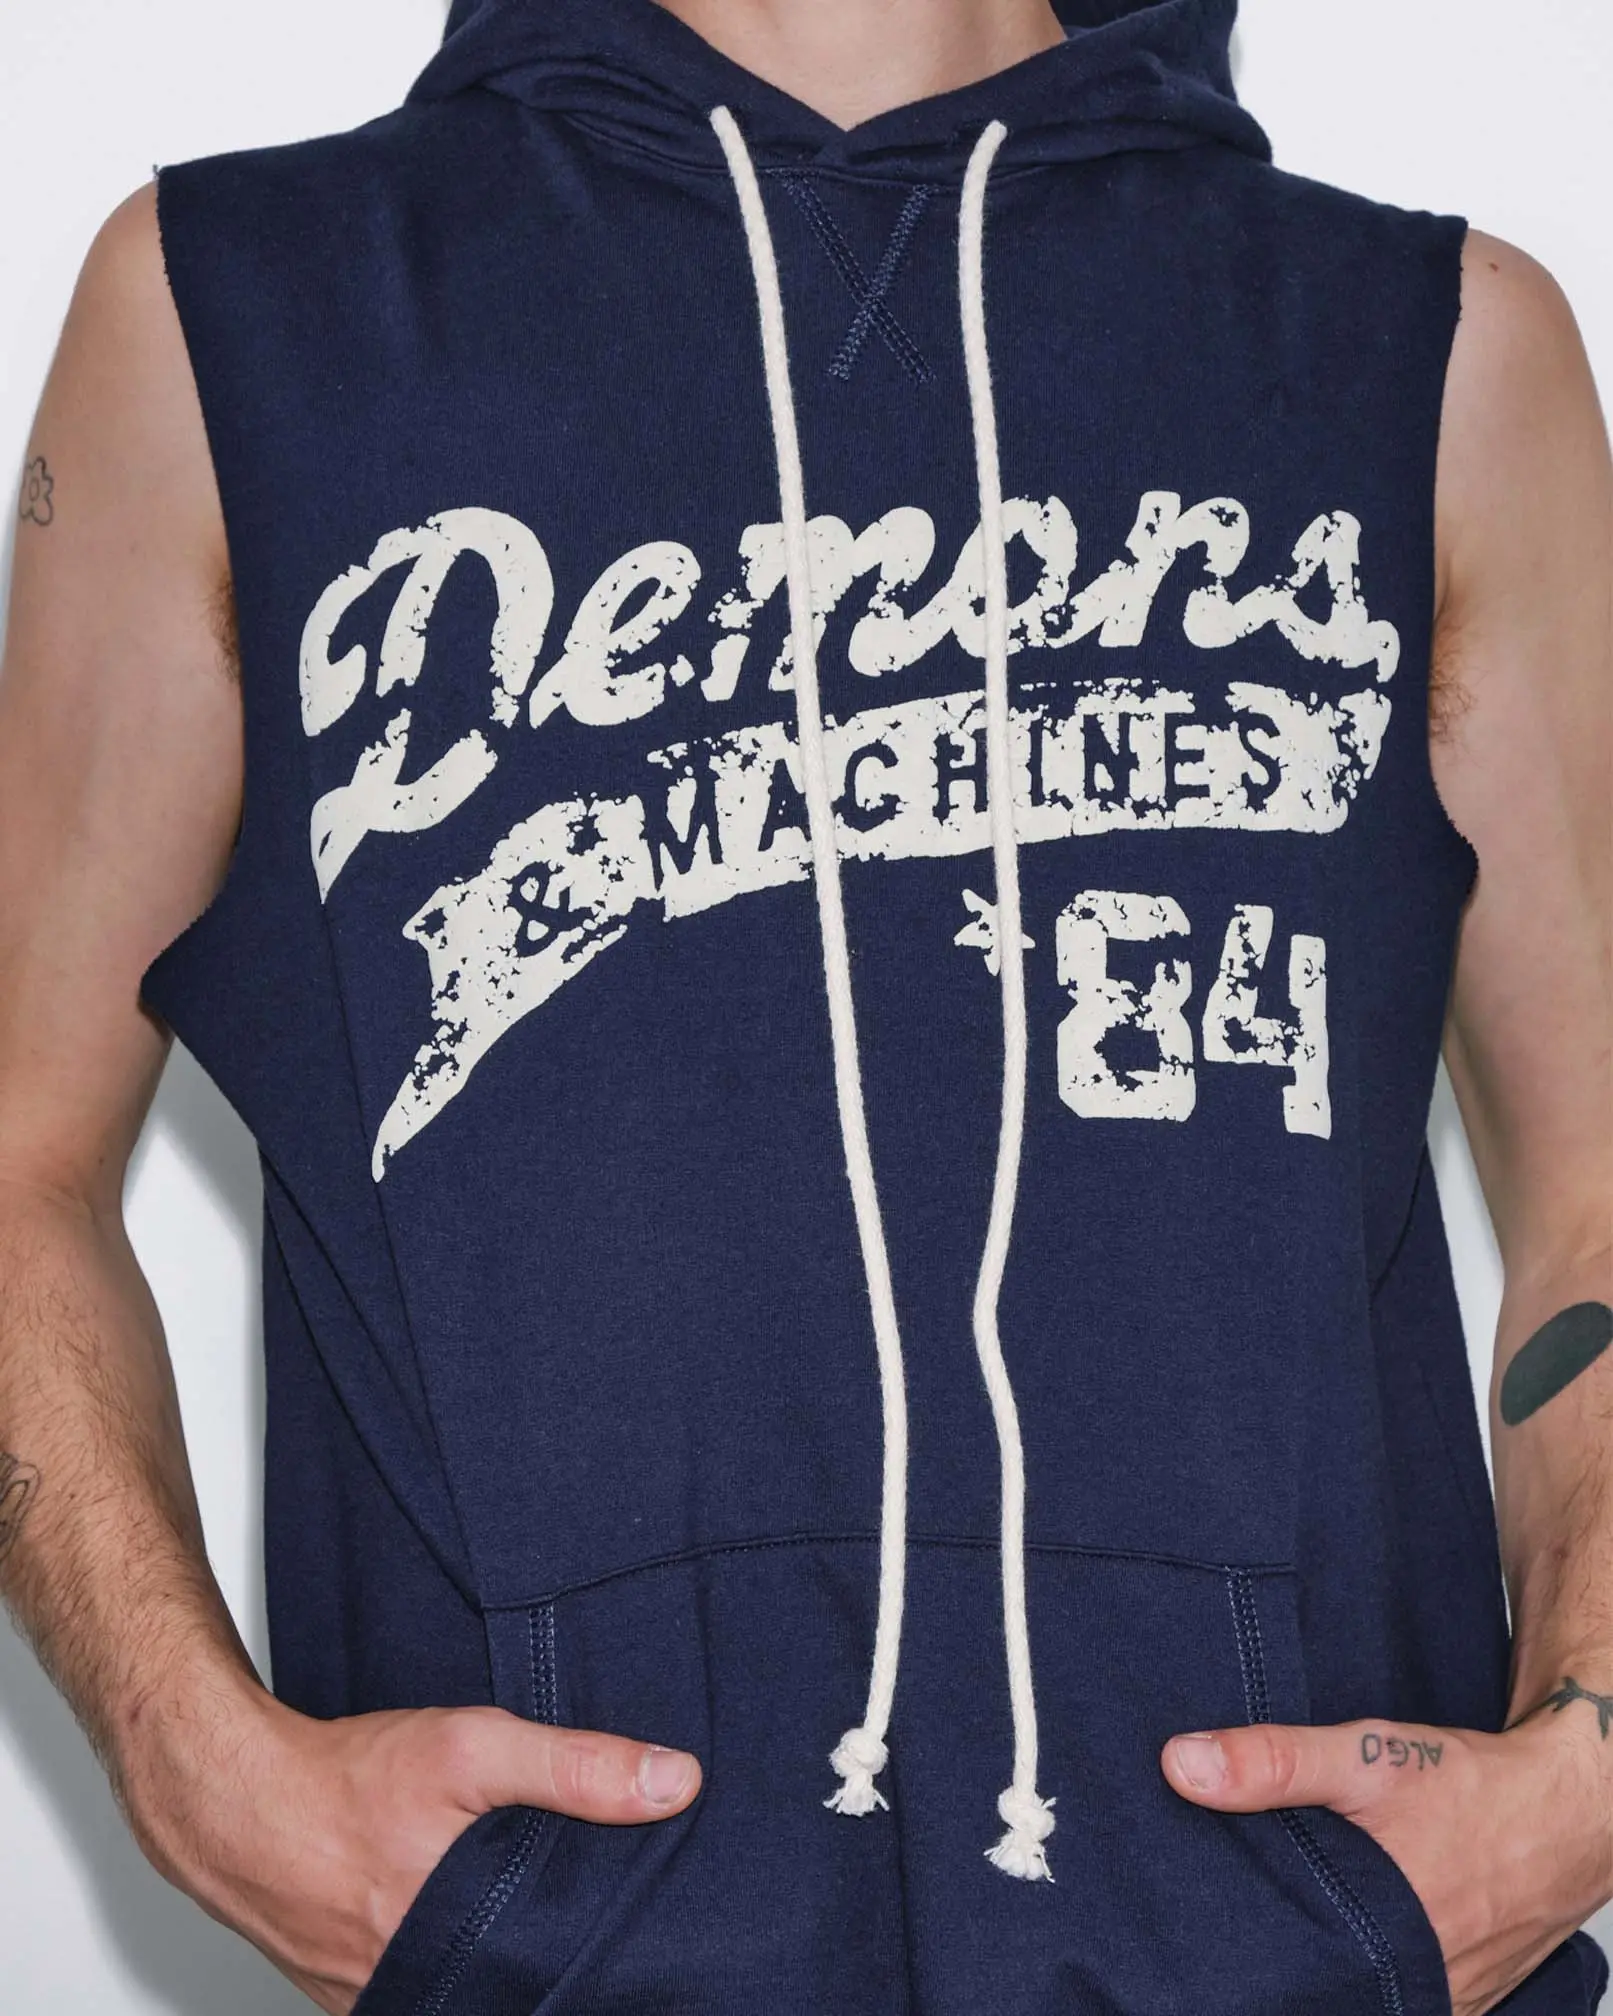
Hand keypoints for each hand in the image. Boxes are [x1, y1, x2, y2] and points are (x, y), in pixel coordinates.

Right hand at [120, 1669, 701, 2014]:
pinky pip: (430, 1984)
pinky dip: (456, 1953)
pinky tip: (467, 1910)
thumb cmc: (348, 1779)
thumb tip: (676, 1782)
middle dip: (555, 1949)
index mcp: (469, 1947)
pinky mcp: (359, 1994)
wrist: (238, 1803)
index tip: (639, 1928)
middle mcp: (427, 1986)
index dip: (603, 1952)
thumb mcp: (474, 1750)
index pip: (567, 1976)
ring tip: (525, 1905)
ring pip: (478, 1986)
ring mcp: (389, 1997)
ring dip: (505, 1952)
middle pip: (525, 1981)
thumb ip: (576, 1767)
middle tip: (584, 1907)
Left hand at [1162, 1704, 1612, 2015]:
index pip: (1294, 1983)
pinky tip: (1348, 1927)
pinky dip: (1372, 1965)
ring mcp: (1449, 1998)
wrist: (1567, 1803)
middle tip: (1247, 1921)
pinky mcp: (1464, 1992)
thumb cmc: (1476, 1786)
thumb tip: (1181, 1766)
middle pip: (1326, 1988)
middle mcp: (1424, 1988)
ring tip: (1297, 1920)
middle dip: (1287, 1960)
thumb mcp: (1367, 1760)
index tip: (1211, 1937)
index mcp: (1390, 1948)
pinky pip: (1403, 1993)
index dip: (1251, 1962)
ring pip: (1365, 1993)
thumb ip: (1274, 1763)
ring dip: (1331, 1963)